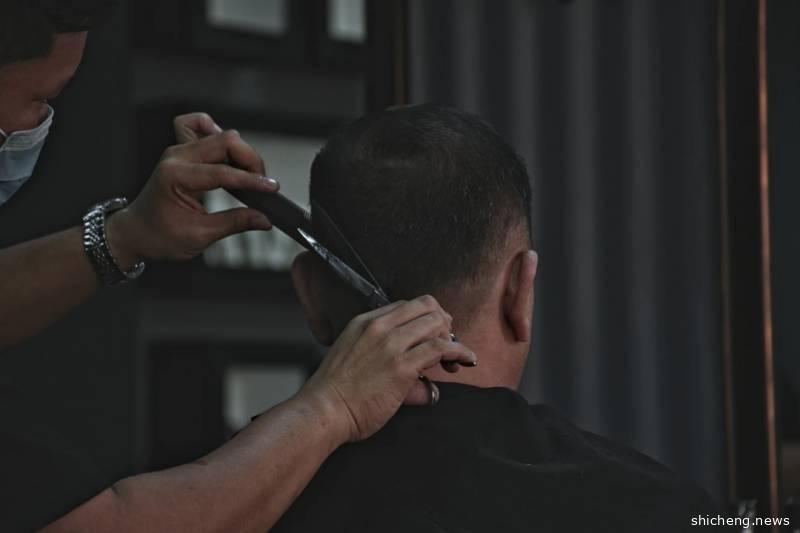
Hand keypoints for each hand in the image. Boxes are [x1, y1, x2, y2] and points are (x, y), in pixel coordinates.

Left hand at [106, 116, 278, 266]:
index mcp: (175, 177)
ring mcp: (178, 150)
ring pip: (219, 133)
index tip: (272, 188)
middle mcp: (176, 157)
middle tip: (262, 184)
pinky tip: (227, 153)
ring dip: (239, 151)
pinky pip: (199, 126)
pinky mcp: (182, 150)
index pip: (223, 172)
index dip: (252, 180)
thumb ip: (234, 223)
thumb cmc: (160, 237)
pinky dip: (217, 133)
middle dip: (250, 160)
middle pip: (225, 142)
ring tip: (247, 174)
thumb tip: (264, 219)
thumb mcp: (199, 236)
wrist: (135, 233)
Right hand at [299, 295, 477, 443]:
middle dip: (443, 323)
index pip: (407, 306)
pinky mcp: (402, 367)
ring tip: (457, 358)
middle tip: (448, 344)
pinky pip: (441, 349)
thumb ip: (382, 357)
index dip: (426, 318)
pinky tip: (467, 360)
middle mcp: (379, 327)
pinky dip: (459, 352)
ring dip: (452, 338)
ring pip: (436, 324)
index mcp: (365, 322)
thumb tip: (421, 383)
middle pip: (426, 307)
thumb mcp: (353, 357)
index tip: (433, 336)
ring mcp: (391, 345)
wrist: (323, 411)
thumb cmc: (336, 393)